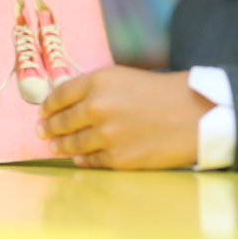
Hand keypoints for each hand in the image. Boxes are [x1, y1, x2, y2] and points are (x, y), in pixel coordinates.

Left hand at [37, 66, 210, 168]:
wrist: (195, 114)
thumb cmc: (163, 92)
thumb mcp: (125, 77)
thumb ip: (97, 88)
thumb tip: (69, 104)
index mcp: (99, 81)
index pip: (60, 95)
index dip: (48, 105)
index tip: (42, 111)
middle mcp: (98, 107)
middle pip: (62, 121)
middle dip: (50, 127)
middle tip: (42, 132)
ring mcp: (106, 135)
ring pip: (72, 144)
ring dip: (60, 146)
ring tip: (54, 146)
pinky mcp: (118, 158)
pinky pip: (91, 161)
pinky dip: (82, 159)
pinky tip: (78, 158)